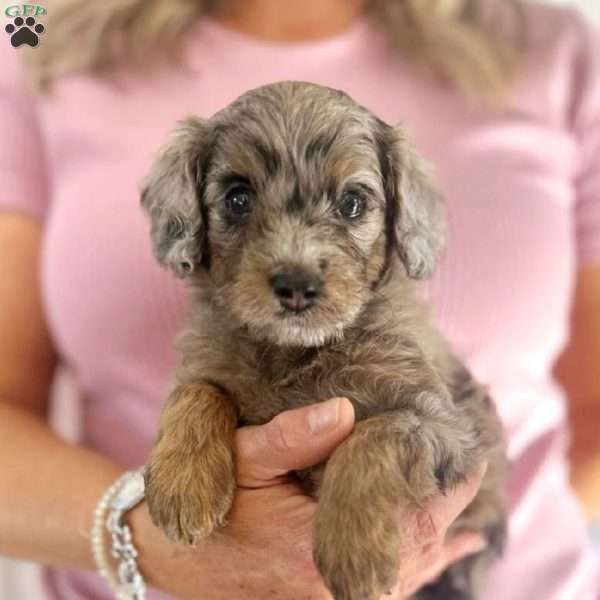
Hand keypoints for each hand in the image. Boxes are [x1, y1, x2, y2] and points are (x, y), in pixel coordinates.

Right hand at [131, 398, 485, 599]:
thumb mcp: (243, 456)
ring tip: (465, 529)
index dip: (444, 492)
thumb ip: (292, 436)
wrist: (171, 556)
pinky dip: (407, 573)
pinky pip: (378, 592)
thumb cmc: (211, 499)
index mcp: (322, 545)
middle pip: (412, 552)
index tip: (469, 461)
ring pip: (400, 579)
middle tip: (474, 482)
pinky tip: (423, 565)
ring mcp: (325, 599)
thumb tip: (344, 411)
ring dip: (435, 552)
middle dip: (449, 518)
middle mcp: (334, 585)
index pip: (406, 519)